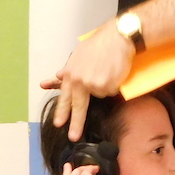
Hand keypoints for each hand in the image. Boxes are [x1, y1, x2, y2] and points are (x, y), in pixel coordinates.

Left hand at [44, 21, 135, 140]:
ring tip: (107, 69)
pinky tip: (115, 71)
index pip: (65, 97)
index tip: (58, 124)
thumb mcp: (79, 55)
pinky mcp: (108, 86)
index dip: (62, 111)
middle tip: (73, 137)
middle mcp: (80, 81)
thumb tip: (57, 77)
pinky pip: (112, 92)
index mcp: (71, 74)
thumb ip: (69, 69)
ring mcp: (94, 84)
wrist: (118, 38)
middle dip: (76, 123)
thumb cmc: (99, 45)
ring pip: (101, 95)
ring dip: (105, 86)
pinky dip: (115, 84)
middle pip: (78, 106)